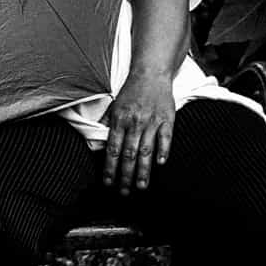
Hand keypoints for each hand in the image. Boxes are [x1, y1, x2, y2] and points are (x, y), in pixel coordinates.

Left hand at [103, 71, 174, 193]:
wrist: (150, 73)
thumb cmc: (132, 91)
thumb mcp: (114, 106)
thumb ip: (108, 125)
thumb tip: (99, 144)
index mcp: (119, 120)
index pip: (113, 150)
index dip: (110, 168)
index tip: (108, 183)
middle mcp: (134, 123)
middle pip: (128, 155)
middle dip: (125, 176)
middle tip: (124, 192)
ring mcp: (151, 121)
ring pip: (146, 150)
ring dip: (143, 170)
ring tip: (141, 186)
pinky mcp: (166, 119)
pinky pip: (165, 137)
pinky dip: (163, 150)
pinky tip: (160, 163)